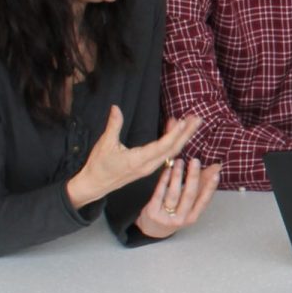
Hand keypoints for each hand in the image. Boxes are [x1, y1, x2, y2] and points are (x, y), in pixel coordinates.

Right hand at [68, 108, 199, 209]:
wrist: (94, 185)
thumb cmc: (99, 165)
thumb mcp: (105, 144)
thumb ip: (113, 125)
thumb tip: (116, 108)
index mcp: (138, 160)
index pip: (162, 147)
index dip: (174, 134)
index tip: (184, 122)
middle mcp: (148, 165)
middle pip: (173, 149)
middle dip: (186, 134)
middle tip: (197, 118)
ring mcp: (149, 167)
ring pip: (171, 152)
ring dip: (182, 137)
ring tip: (191, 121)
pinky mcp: (148, 167)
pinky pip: (165, 154)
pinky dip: (172, 141)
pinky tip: (175, 129)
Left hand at [135, 157, 220, 238]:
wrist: (153, 229)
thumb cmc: (175, 213)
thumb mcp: (189, 203)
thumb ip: (201, 186)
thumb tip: (216, 168)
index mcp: (193, 217)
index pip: (204, 201)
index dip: (210, 188)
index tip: (216, 174)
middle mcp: (181, 218)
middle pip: (189, 195)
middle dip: (193, 177)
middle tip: (195, 161)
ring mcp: (166, 217)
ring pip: (174, 193)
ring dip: (177, 175)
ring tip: (179, 161)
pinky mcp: (153, 212)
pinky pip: (159, 193)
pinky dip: (164, 180)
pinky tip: (167, 170)